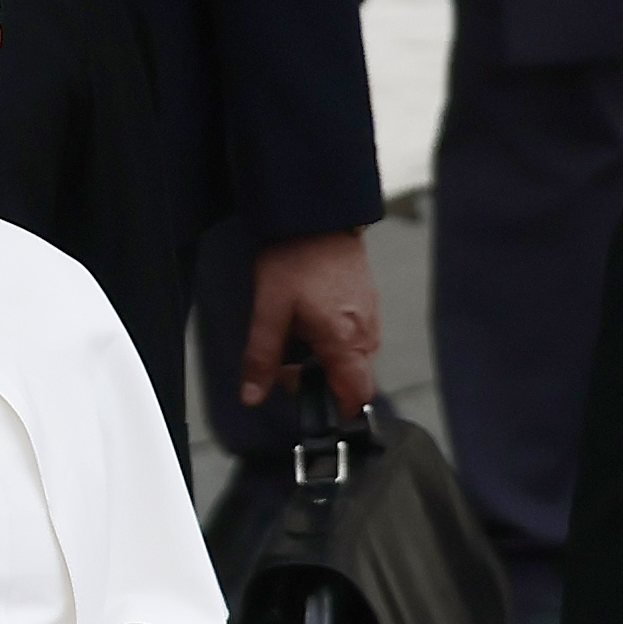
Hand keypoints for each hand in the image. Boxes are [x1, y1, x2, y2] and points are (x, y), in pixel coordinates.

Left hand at [239, 228, 379, 417]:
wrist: (317, 215)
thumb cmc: (296, 258)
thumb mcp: (269, 310)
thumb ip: (261, 357)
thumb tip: (252, 395)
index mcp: (345, 341)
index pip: (356, 396)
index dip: (335, 408)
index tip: (308, 402)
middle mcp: (365, 333)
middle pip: (348, 378)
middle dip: (316, 379)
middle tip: (283, 361)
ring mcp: (370, 316)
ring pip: (349, 357)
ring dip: (322, 357)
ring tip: (293, 331)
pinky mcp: (367, 302)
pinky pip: (352, 335)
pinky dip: (331, 337)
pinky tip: (308, 316)